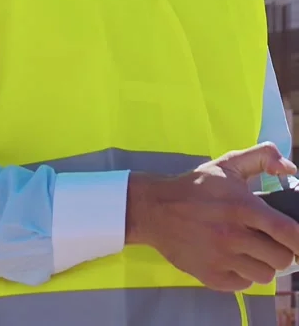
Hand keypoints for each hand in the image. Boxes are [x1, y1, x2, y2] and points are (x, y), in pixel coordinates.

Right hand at [126, 142, 298, 291]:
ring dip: (262, 263)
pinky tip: (233, 258)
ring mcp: (221, 259)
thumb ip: (263, 157)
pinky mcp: (211, 276)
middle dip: (281, 250)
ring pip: (264, 275)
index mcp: (242, 207)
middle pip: (281, 258)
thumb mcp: (228, 164)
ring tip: (251, 249)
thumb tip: (290, 169)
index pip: (286, 231)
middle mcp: (233, 235)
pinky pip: (244, 284)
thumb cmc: (196, 186)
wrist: (156, 209)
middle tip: (269, 240)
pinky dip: (243, 274)